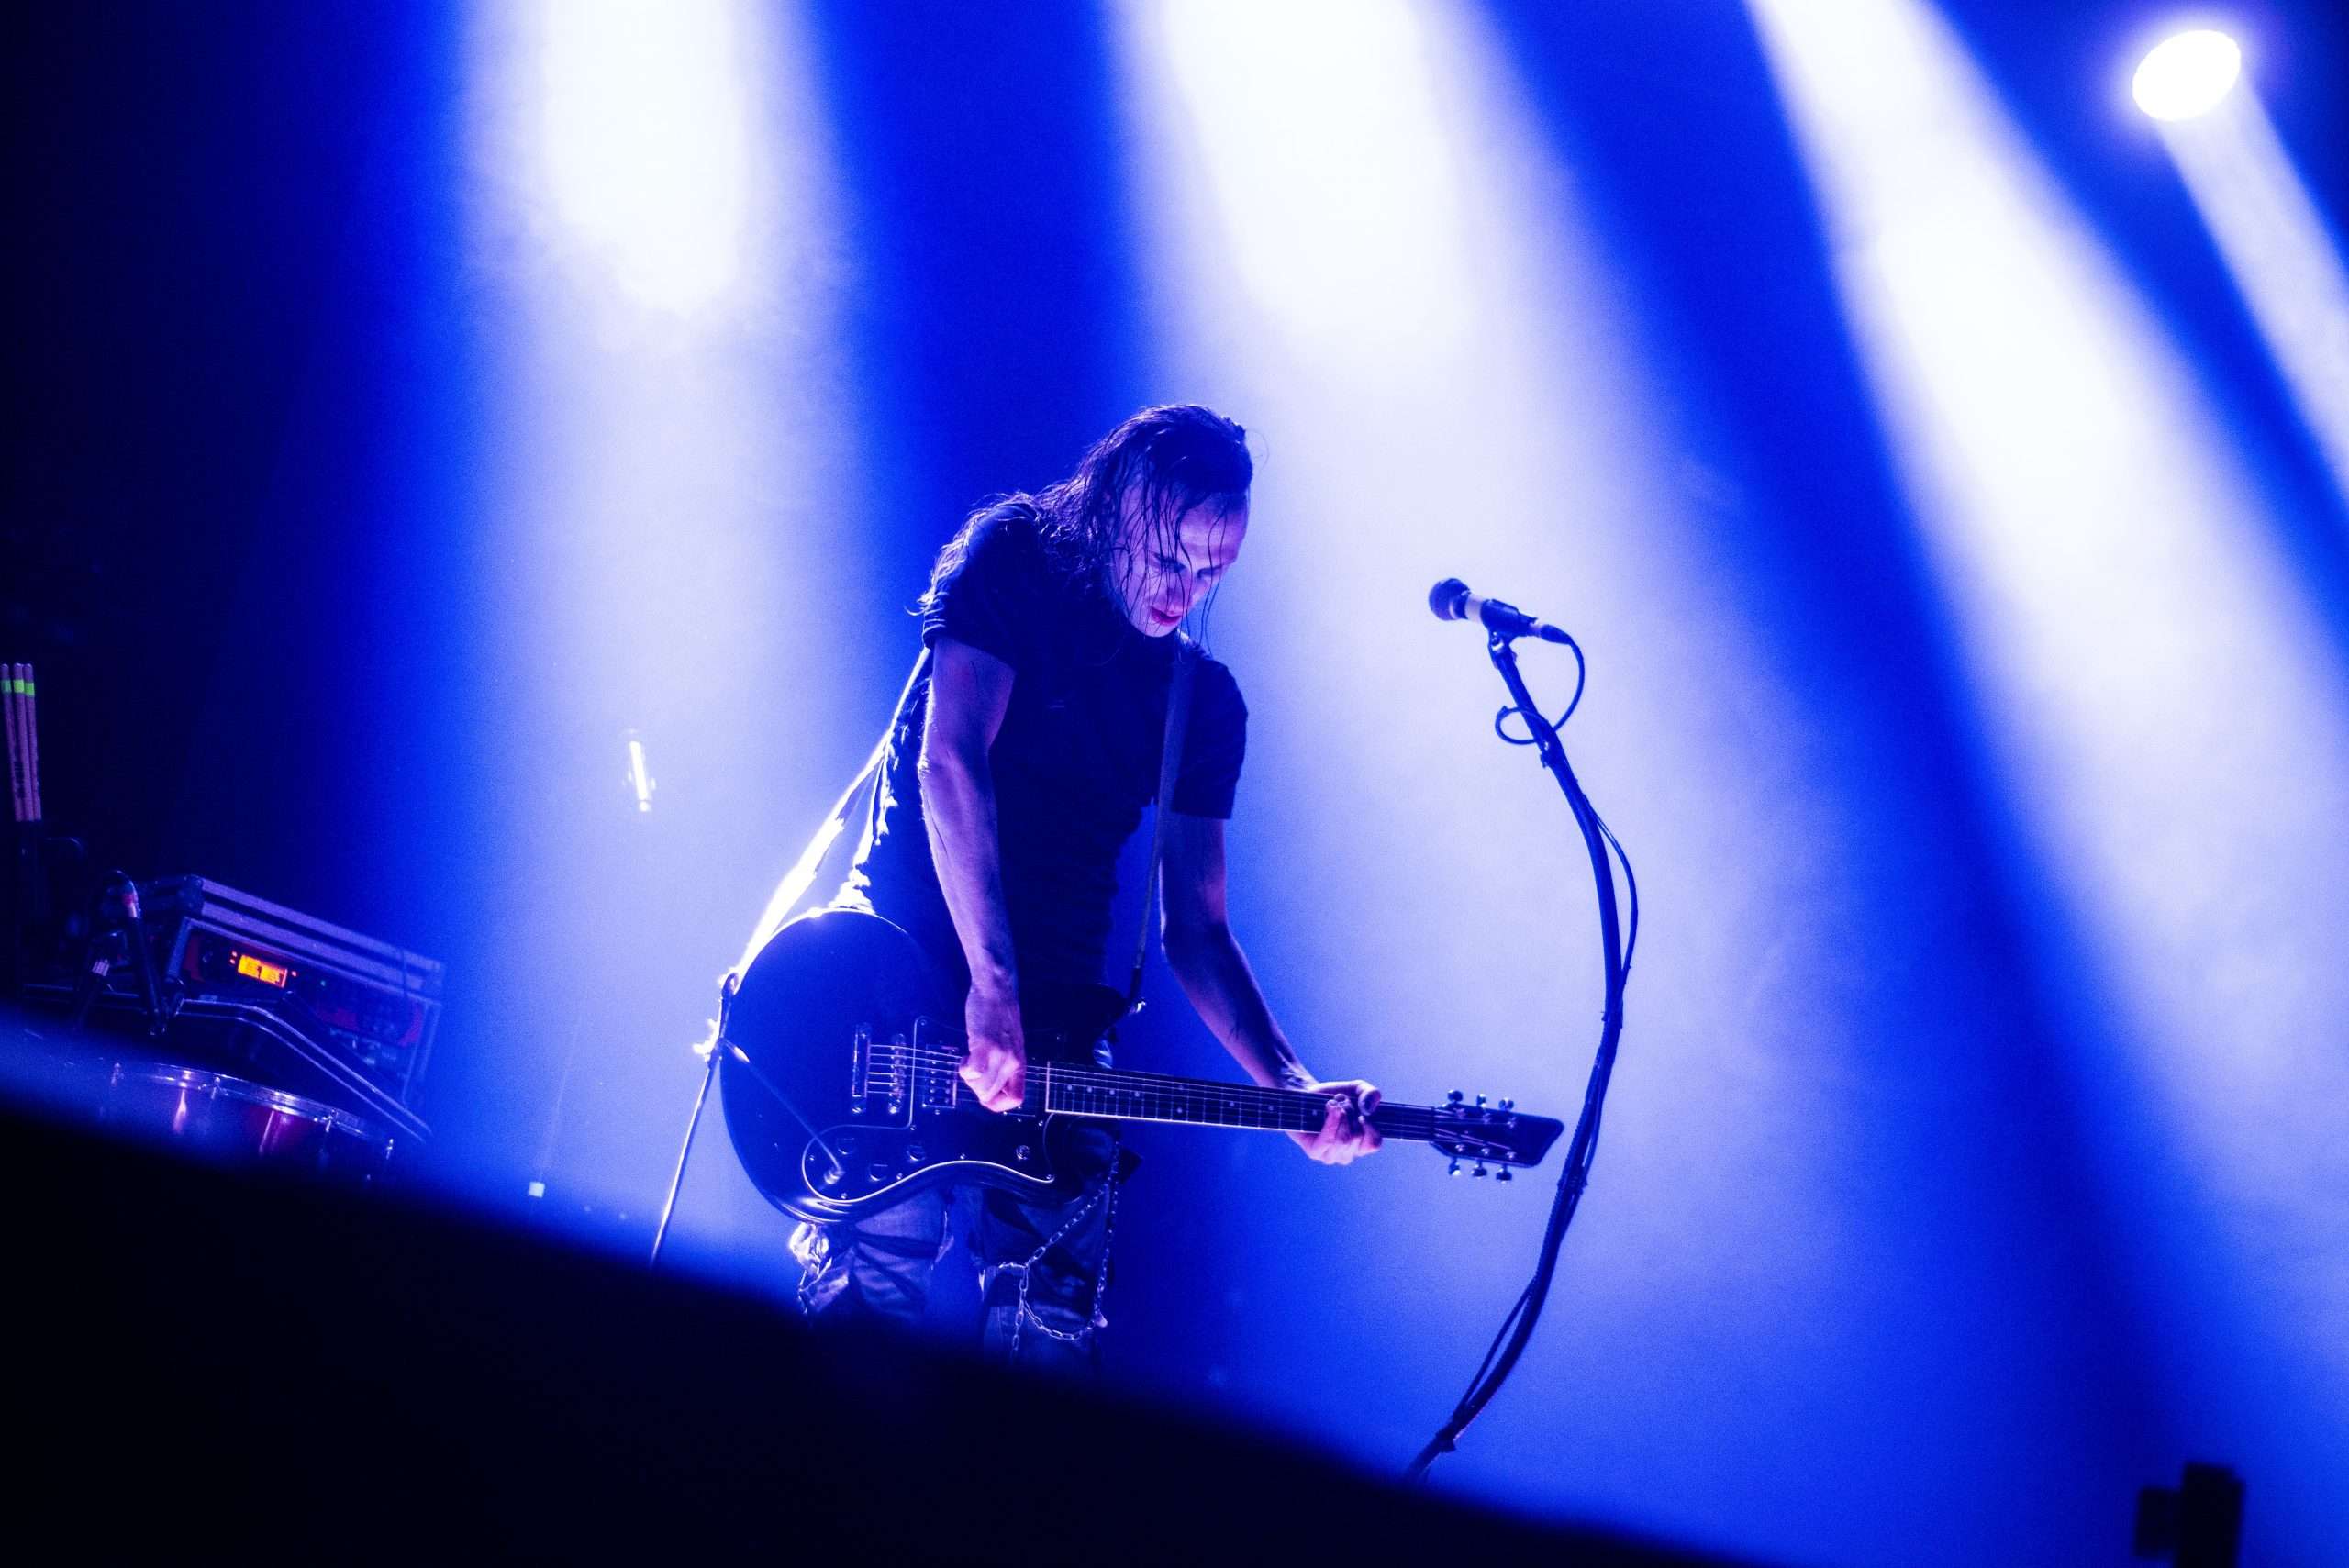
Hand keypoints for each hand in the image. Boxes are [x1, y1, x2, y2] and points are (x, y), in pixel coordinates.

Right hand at [959, 987, 1026, 1112]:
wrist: (997, 988)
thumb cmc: (1000, 1014)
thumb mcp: (1011, 1044)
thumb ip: (1005, 1063)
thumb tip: (989, 1083)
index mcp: (1020, 1063)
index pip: (1015, 1099)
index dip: (997, 1103)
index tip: (985, 1091)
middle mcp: (1012, 1063)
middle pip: (990, 1095)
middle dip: (975, 1088)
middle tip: (972, 1070)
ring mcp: (1000, 1055)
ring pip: (980, 1088)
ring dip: (969, 1079)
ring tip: (969, 1061)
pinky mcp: (985, 1045)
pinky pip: (972, 1072)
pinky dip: (964, 1069)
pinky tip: (965, 1056)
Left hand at [1289, 1077, 1381, 1164]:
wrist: (1306, 1094)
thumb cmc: (1333, 1096)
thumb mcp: (1357, 1089)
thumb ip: (1371, 1094)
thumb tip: (1368, 1110)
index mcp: (1361, 1144)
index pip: (1374, 1144)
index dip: (1370, 1126)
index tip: (1362, 1111)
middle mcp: (1348, 1153)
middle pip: (1357, 1136)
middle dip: (1350, 1112)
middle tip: (1341, 1101)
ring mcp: (1331, 1155)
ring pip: (1344, 1140)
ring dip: (1339, 1114)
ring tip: (1332, 1104)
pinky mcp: (1315, 1152)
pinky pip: (1328, 1141)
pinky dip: (1331, 1122)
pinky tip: (1330, 1109)